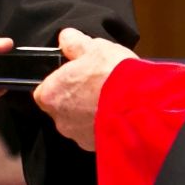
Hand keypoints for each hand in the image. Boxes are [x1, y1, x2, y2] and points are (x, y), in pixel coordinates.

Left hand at [32, 27, 136, 149]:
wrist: (141, 106)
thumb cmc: (112, 76)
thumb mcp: (92, 47)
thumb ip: (74, 42)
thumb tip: (66, 38)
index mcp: (50, 94)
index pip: (44, 88)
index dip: (60, 80)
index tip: (74, 74)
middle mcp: (59, 119)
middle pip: (62, 106)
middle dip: (77, 96)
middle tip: (95, 84)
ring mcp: (78, 135)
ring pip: (79, 121)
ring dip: (91, 112)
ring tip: (110, 97)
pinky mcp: (96, 146)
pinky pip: (95, 132)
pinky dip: (103, 124)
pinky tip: (117, 111)